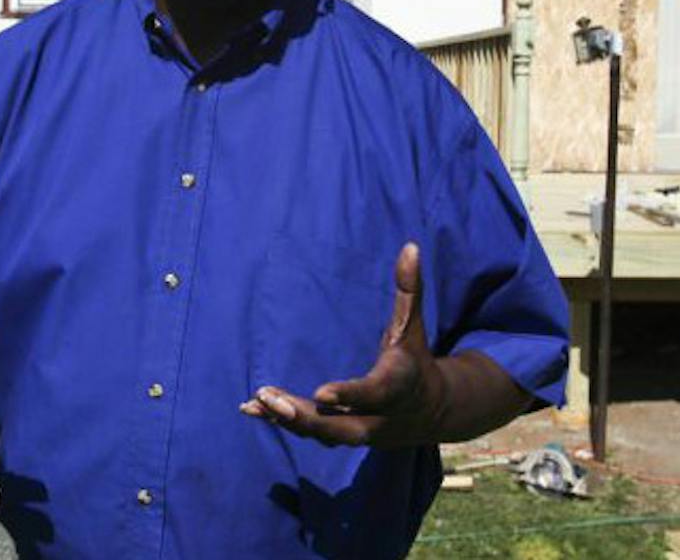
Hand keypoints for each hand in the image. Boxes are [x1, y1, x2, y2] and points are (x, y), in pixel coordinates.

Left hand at [242, 242, 446, 447]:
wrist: (429, 411)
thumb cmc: (413, 359)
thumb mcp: (412, 326)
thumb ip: (409, 290)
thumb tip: (410, 246)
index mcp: (396, 385)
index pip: (373, 393)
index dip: (349, 394)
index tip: (321, 392)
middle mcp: (377, 416)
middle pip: (341, 426)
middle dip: (306, 416)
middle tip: (271, 398)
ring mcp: (358, 430)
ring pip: (321, 433)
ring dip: (287, 419)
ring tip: (255, 401)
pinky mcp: (341, 435)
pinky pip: (310, 433)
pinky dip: (281, 422)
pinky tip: (250, 409)